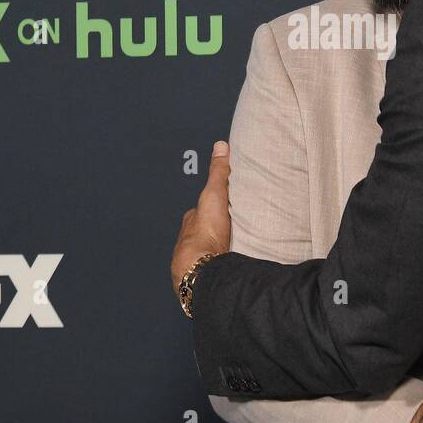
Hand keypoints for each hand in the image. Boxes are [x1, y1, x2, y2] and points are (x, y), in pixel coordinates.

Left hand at [170, 141, 232, 295]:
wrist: (200, 269)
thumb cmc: (206, 232)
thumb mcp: (215, 195)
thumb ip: (219, 173)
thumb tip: (220, 146)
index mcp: (191, 222)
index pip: (199, 210)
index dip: (210, 206)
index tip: (222, 205)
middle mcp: (189, 240)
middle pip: (202, 231)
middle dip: (214, 229)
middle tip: (232, 228)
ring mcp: (194, 260)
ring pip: (206, 251)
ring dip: (216, 249)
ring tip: (233, 248)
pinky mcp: (202, 276)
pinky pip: (211, 268)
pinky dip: (219, 265)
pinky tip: (229, 266)